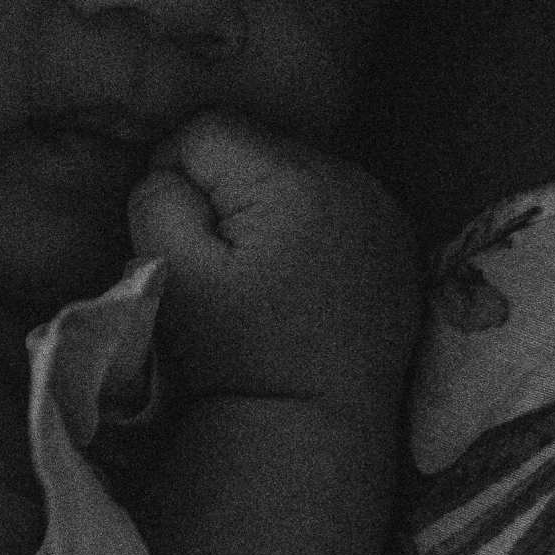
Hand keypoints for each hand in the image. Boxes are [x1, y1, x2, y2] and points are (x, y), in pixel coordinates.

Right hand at [128, 113, 419, 409]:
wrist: (317, 423)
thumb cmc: (237, 354)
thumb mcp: (171, 274)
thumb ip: (157, 200)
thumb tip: (170, 168)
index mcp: (291, 180)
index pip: (206, 130)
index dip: (177, 178)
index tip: (191, 242)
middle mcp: (348, 177)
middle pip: (255, 145)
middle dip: (227, 191)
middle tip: (228, 266)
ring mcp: (381, 205)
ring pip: (293, 170)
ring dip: (269, 206)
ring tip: (267, 276)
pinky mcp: (397, 234)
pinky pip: (333, 200)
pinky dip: (309, 225)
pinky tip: (303, 278)